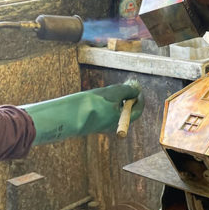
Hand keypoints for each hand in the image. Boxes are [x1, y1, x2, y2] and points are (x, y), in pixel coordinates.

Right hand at [27, 81, 143, 145]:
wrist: (69, 116)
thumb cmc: (94, 105)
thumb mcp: (114, 94)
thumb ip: (127, 90)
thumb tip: (135, 89)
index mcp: (122, 121)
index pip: (137, 111)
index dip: (139, 98)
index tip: (137, 87)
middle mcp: (114, 124)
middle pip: (126, 110)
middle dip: (127, 97)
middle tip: (125, 85)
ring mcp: (103, 123)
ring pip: (114, 109)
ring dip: (116, 98)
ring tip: (109, 90)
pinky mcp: (93, 121)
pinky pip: (104, 110)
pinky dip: (105, 102)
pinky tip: (98, 96)